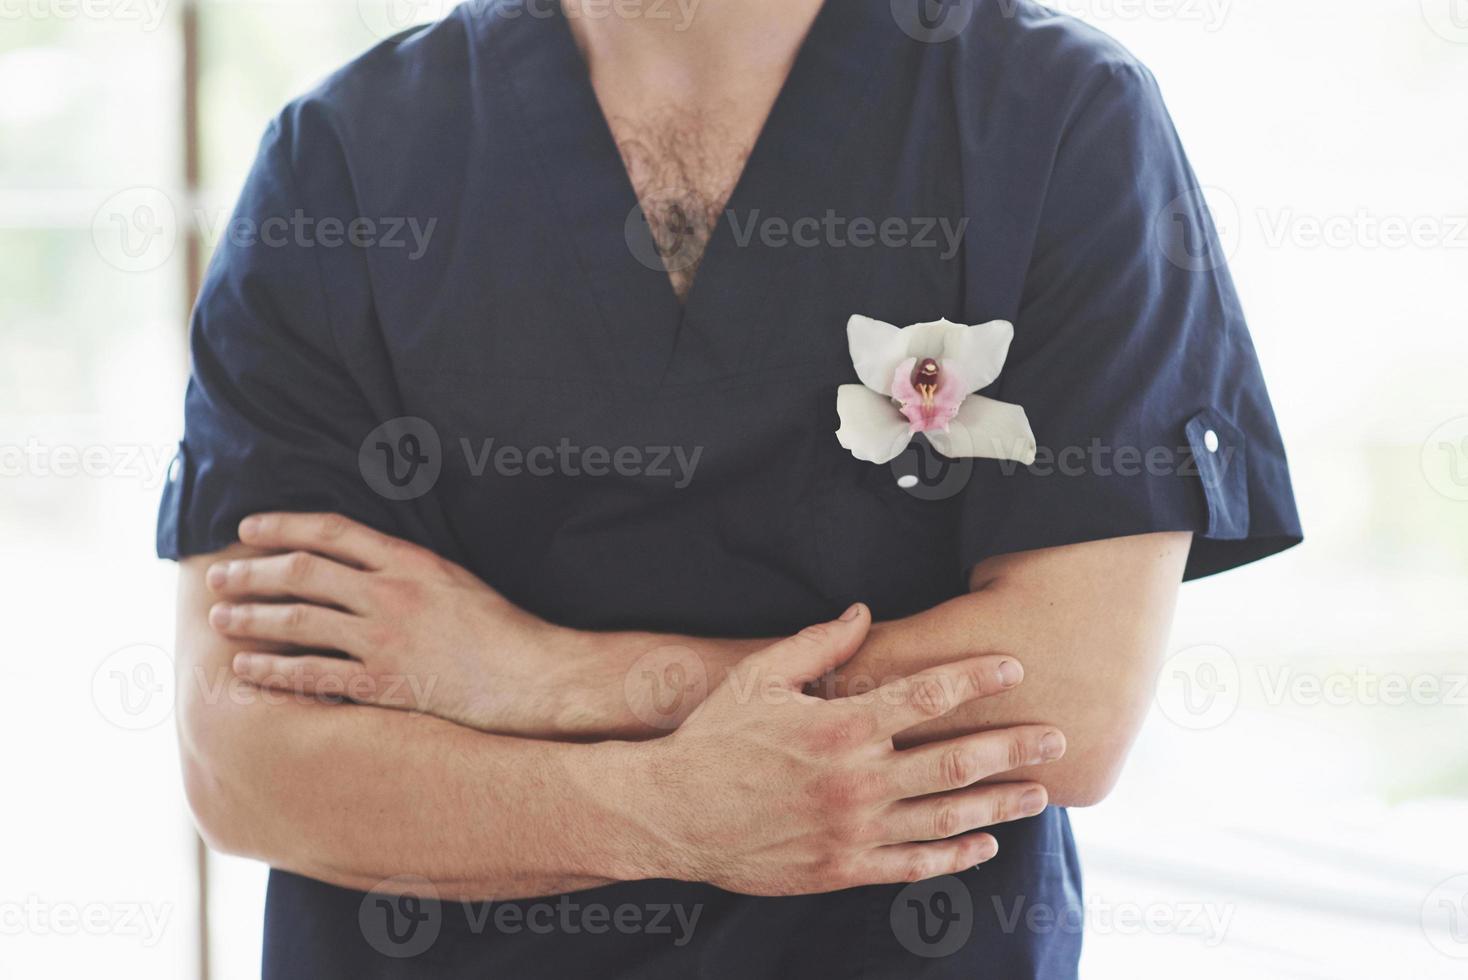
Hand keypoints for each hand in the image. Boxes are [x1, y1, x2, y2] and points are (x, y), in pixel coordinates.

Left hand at [204, 512, 584, 736]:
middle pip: (303, 573)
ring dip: (252, 619)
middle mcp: (392, 594)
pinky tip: (247, 669)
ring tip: (220, 619)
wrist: (534, 677)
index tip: (248, 529)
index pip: (332, 531)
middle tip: (219, 576)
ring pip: (300, 622)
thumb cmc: (501, 629)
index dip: (283, 525)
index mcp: (410, 560)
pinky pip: (316, 675)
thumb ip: (405, 566)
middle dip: (252, 572)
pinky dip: (275, 671)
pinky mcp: (386, 684)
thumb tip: (356, 559)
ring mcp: (386, 640)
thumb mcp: (454, 578)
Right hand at [637, 604, 1065, 895]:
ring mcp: (854, 830)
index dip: (976, 679)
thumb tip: (864, 612)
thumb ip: (819, 646)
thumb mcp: (761, 677)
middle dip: (1013, 747)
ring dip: (999, 804)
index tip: (1015, 668)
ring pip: (946, 817)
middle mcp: (858, 780)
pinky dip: (956, 857)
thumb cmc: (715, 738)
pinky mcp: (843, 869)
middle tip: (1057, 738)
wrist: (673, 813)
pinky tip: (985, 845)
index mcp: (841, 726)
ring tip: (1040, 794)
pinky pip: (914, 865)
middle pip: (955, 761)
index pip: (926, 696)